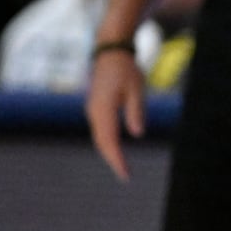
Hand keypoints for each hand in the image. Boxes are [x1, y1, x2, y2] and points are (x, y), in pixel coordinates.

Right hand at [85, 49, 145, 180]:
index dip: (116, 160)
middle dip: (112, 160)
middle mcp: (94, 113)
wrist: (110, 53)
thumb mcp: (137, 88)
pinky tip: (115, 150)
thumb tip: (137, 134)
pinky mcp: (95, 108)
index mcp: (103, 109)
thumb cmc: (126, 69)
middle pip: (102, 143)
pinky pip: (100, 130)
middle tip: (125, 177)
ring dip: (109, 153)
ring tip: (121, 167)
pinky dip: (107, 142)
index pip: (109, 141)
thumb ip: (136, 110)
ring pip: (99, 138)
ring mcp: (93, 111)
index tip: (125, 174)